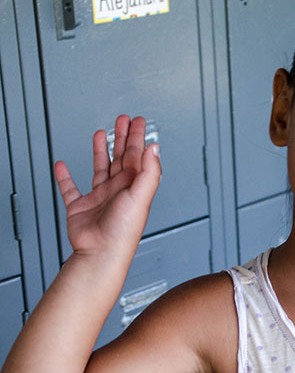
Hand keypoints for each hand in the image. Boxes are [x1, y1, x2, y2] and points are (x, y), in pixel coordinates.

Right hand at [54, 115, 160, 256]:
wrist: (101, 252)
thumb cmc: (123, 231)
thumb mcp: (141, 197)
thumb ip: (149, 171)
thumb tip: (154, 147)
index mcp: (133, 187)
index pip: (137, 156)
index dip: (138, 137)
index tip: (138, 121)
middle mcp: (118, 190)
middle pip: (121, 158)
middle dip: (122, 138)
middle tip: (123, 120)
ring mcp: (99, 198)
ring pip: (100, 168)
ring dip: (100, 150)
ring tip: (100, 133)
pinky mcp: (80, 207)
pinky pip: (70, 188)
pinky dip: (65, 177)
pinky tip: (63, 165)